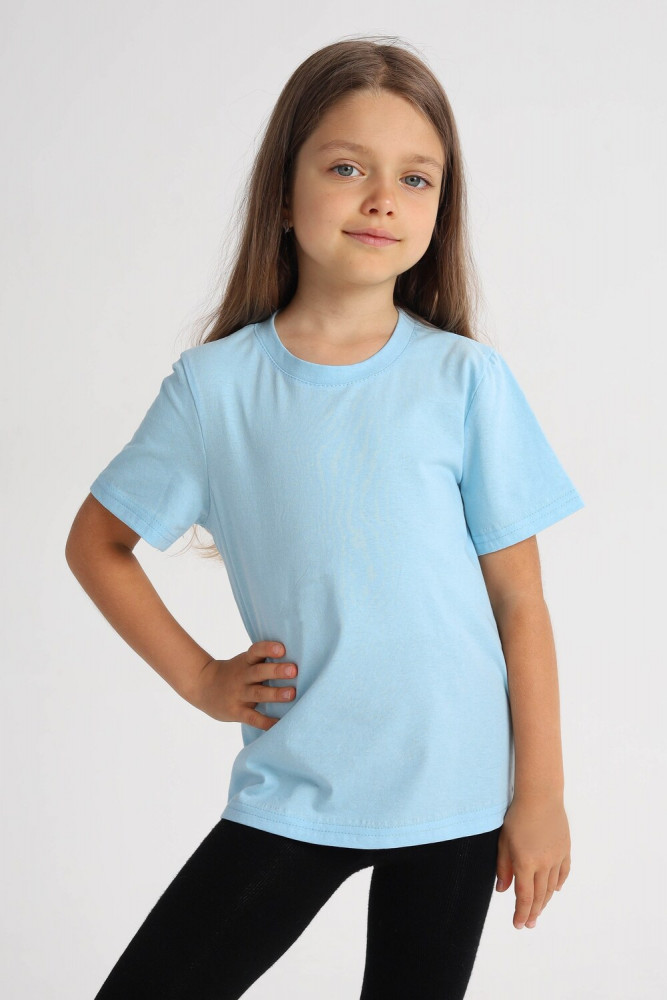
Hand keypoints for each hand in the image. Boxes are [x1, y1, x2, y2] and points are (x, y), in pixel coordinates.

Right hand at [190, 640, 297, 729]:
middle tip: (293, 670)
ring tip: (291, 694)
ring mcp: (239, 694)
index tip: (281, 649)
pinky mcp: (236, 712)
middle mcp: (242, 676)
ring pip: (258, 694)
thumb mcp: (244, 662)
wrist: (202, 685)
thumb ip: (263, 661)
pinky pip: (252, 718)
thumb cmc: (233, 673)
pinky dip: (266, 722)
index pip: (256, 651)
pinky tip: (279, 724)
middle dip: (276, 671)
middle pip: (259, 672)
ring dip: (275, 694)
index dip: (267, 649)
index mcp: (245, 662)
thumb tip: (295, 661)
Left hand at [495, 794, 570, 929]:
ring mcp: (557, 857)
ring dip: (545, 901)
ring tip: (539, 911)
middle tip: (529, 924)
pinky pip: (563, 873)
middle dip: (533, 912)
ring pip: (552, 887)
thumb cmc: (517, 816)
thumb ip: (503, 867)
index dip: (521, 913)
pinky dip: (558, 884)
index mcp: (526, 862)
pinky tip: (555, 890)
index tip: (518, 924)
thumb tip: (502, 890)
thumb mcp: (504, 841)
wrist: (540, 796)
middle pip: (540, 896)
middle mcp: (544, 864)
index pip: (525, 896)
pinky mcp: (566, 849)